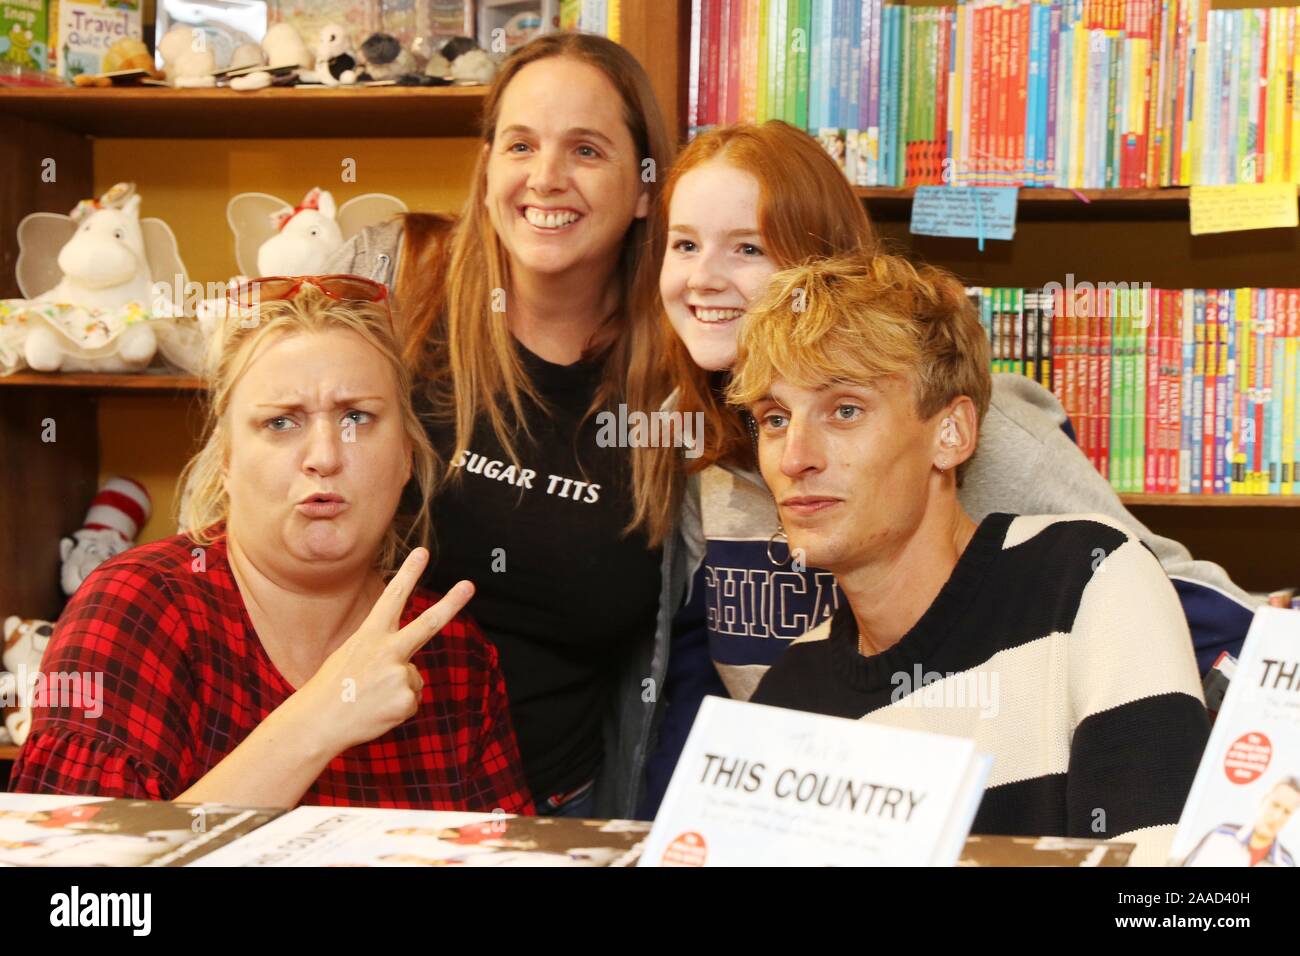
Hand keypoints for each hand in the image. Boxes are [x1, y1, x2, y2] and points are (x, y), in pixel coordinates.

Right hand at [296, 548, 473, 754]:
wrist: (318, 722)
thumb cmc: (332, 689)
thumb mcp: (352, 657)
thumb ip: (383, 654)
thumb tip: (410, 668)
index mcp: (370, 635)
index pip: (392, 598)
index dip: (409, 573)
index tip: (423, 552)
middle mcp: (388, 650)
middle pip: (428, 624)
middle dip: (451, 604)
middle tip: (469, 585)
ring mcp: (399, 674)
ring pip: (413, 678)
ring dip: (397, 690)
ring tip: (369, 698)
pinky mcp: (406, 699)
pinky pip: (412, 701)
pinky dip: (397, 709)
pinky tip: (376, 711)